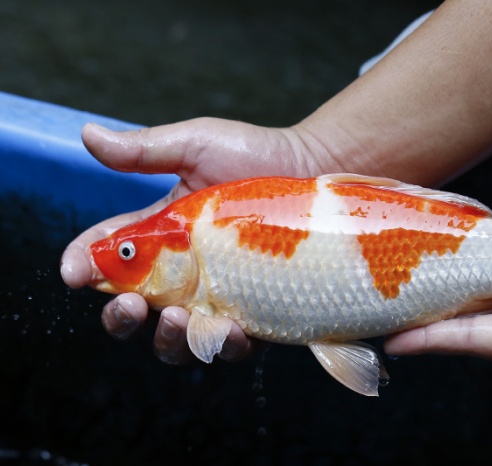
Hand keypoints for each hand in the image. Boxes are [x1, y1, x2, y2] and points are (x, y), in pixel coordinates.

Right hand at [61, 118, 337, 362]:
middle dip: (120, 317)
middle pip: (136, 310)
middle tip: (128, 305)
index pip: (108, 256)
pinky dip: (222, 345)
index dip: (82, 266)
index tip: (73, 273)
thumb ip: (144, 151)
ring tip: (178, 319)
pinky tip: (227, 330)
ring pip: (178, 338)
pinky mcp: (257, 312)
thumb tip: (87, 135)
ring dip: (168, 339)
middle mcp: (185, 272)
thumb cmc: (256, 154)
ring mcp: (220, 295)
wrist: (316, 168)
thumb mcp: (196, 145)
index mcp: (161, 234)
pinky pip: (231, 343)